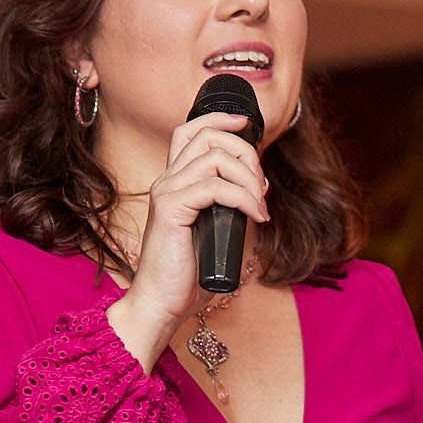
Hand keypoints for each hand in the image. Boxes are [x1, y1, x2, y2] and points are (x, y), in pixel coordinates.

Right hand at [107, 111, 267, 368]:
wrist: (161, 303)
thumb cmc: (188, 274)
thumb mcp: (218, 230)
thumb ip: (234, 205)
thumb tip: (261, 184)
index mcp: (174, 182)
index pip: (190, 131)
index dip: (219, 119)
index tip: (247, 124)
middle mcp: (166, 181)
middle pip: (207, 135)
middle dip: (245, 151)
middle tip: (261, 185)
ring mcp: (166, 193)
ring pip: (215, 157)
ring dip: (249, 177)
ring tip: (260, 206)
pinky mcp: (171, 210)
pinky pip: (215, 187)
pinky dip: (244, 198)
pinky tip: (256, 217)